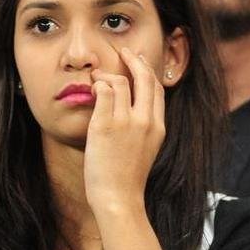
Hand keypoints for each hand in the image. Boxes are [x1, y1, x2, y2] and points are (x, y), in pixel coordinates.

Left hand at [83, 48, 164, 215]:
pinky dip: (97, 85)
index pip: (156, 89)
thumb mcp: (145, 150)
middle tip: (124, 51)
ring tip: (97, 76)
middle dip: (134, 59)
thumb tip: (133, 110)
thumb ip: (143, 128)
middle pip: (144, 77)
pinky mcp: (105, 125)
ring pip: (120, 82)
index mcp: (158, 127)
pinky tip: (92, 88)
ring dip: (107, 74)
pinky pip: (102, 92)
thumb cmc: (128, 179)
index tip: (138, 61)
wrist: (119, 198)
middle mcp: (145, 120)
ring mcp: (126, 122)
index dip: (147, 71)